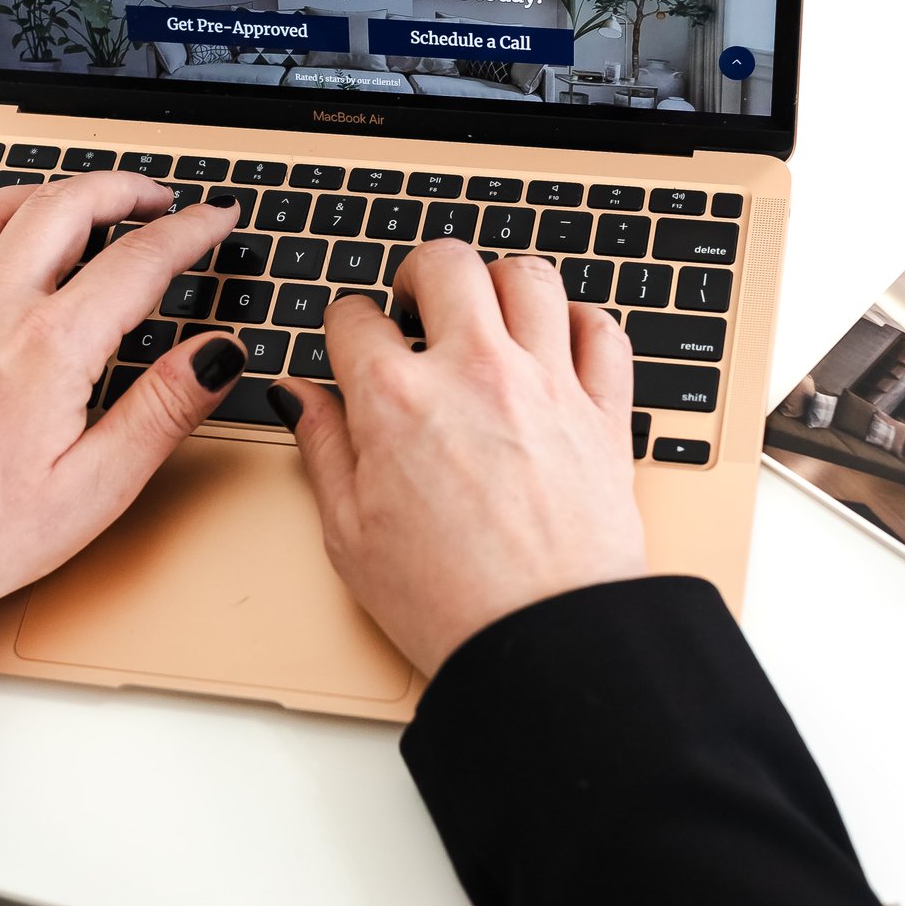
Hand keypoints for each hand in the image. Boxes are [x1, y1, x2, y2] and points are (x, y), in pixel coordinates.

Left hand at [0, 173, 246, 639]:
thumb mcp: (96, 486)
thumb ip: (163, 409)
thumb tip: (216, 355)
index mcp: (48, 347)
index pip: (138, 261)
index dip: (190, 231)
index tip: (219, 218)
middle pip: (62, 207)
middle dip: (121, 188)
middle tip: (161, 196)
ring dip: (44, 192)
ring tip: (79, 199)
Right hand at [272, 241, 647, 674]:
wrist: (544, 642)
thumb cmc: (448, 603)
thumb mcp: (349, 535)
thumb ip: (324, 449)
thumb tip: (300, 395)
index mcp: (396, 400)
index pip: (354, 316)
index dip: (346, 325)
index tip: (353, 343)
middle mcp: (473, 373)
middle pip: (446, 263)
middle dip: (421, 272)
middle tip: (416, 303)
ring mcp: (546, 385)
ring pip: (529, 277)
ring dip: (501, 284)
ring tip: (488, 313)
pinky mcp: (604, 411)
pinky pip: (603, 330)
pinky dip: (581, 323)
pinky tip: (559, 341)